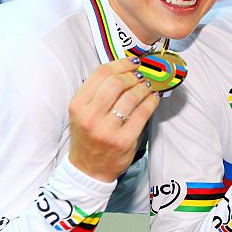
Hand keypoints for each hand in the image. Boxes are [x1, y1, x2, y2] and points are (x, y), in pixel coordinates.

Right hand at [68, 57, 160, 182]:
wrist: (88, 169)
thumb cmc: (88, 136)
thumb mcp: (82, 112)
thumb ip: (98, 92)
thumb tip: (126, 69)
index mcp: (77, 105)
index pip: (101, 74)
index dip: (121, 64)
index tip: (133, 62)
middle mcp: (90, 116)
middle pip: (117, 82)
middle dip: (134, 75)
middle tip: (142, 75)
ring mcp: (107, 129)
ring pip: (132, 97)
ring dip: (145, 87)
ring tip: (149, 85)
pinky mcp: (123, 140)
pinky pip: (143, 113)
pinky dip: (152, 101)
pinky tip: (154, 97)